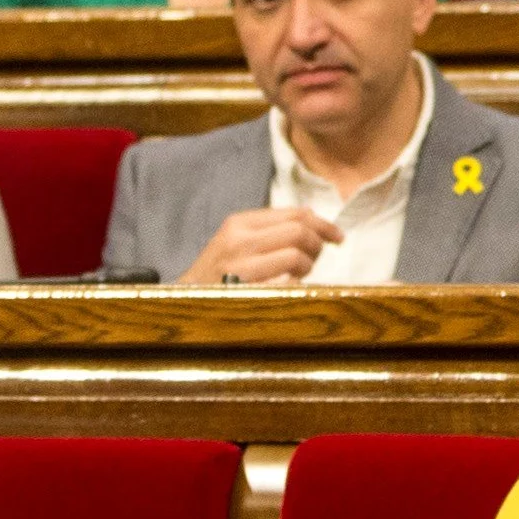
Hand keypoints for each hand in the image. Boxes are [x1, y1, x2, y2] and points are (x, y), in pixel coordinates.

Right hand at [180, 207, 343, 286]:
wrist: (180, 304)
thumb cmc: (215, 275)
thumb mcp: (235, 241)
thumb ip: (269, 229)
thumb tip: (311, 217)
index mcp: (239, 222)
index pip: (295, 214)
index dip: (324, 224)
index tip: (338, 237)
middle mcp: (239, 239)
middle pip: (300, 232)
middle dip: (317, 246)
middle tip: (314, 261)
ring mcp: (240, 266)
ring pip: (296, 256)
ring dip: (306, 268)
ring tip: (296, 276)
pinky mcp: (244, 290)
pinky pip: (287, 284)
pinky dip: (295, 287)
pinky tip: (287, 290)